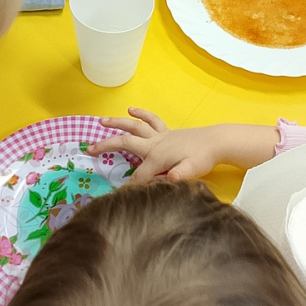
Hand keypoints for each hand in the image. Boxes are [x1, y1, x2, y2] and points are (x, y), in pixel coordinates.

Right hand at [90, 109, 215, 183]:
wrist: (216, 142)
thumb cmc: (203, 158)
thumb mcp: (191, 171)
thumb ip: (178, 175)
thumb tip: (167, 179)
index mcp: (157, 158)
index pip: (138, 177)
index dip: (128, 188)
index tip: (117, 197)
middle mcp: (154, 144)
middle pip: (125, 143)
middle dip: (106, 146)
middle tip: (89, 149)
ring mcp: (160, 136)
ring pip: (134, 126)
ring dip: (117, 122)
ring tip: (102, 121)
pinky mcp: (166, 132)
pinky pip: (151, 121)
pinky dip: (142, 114)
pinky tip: (132, 109)